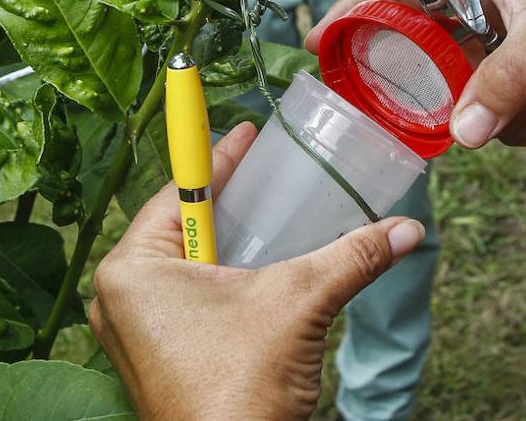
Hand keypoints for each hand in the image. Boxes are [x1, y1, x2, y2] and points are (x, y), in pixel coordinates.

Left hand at [90, 123, 425, 419]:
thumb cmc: (240, 394)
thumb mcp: (299, 304)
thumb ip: (350, 256)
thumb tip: (405, 229)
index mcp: (131, 269)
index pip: (178, 191)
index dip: (217, 158)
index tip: (244, 131)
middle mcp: (120, 297)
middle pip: (179, 226)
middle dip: (224, 200)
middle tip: (261, 171)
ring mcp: (134, 333)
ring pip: (182, 265)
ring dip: (223, 242)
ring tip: (262, 215)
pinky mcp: (154, 359)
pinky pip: (183, 299)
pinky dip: (218, 279)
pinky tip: (253, 271)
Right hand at [305, 0, 525, 148]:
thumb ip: (501, 81)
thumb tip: (461, 132)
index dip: (356, 11)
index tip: (322, 41)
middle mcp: (477, 23)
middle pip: (413, 52)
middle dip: (408, 81)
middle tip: (374, 103)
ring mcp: (494, 67)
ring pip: (448, 99)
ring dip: (473, 113)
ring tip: (512, 109)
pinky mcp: (515, 106)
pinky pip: (483, 128)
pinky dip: (509, 130)